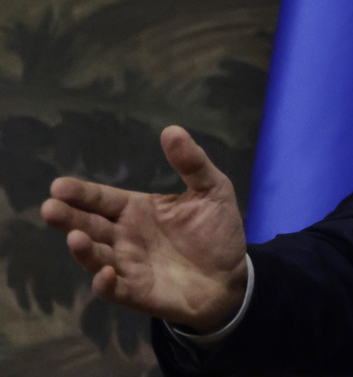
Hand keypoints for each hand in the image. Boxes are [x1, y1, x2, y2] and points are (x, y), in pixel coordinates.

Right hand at [40, 125, 248, 333]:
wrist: (232, 275)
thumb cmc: (216, 230)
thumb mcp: (211, 189)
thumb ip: (191, 163)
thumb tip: (171, 130)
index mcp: (136, 210)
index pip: (101, 199)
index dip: (81, 193)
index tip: (59, 186)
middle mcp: (124, 237)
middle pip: (89, 225)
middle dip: (69, 217)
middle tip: (50, 208)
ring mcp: (128, 266)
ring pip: (96, 257)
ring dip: (83, 249)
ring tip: (75, 237)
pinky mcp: (137, 293)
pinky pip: (115, 289)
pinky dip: (106, 283)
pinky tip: (105, 274)